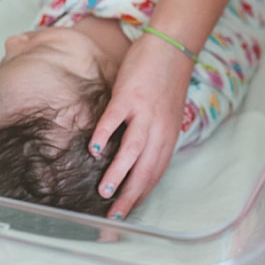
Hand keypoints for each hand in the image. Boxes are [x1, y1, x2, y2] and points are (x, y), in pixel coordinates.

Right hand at [90, 31, 193, 218]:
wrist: (171, 48)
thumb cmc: (165, 83)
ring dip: (118, 173)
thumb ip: (152, 137)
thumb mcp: (165, 116)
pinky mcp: (130, 96)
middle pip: (146, 170)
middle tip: (115, 217)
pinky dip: (104, 136)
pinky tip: (93, 150)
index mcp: (167, 136)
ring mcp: (145, 113)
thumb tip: (133, 158)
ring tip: (104, 192)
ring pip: (133, 151)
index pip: (155, 173)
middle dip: (130, 196)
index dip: (142, 194)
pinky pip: (115, 120)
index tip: (128, 213)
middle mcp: (159, 129)